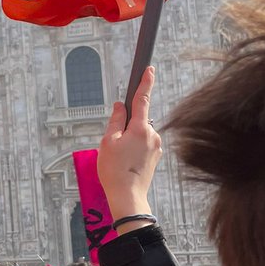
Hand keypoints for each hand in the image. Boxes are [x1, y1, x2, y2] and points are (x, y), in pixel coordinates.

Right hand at [97, 66, 162, 226]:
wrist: (128, 196)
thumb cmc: (114, 170)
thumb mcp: (108, 142)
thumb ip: (115, 120)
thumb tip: (119, 106)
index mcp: (140, 128)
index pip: (142, 99)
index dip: (145, 82)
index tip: (149, 69)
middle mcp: (153, 134)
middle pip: (138, 119)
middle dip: (126, 125)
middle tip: (114, 144)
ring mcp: (156, 146)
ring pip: (140, 133)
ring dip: (129, 139)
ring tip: (119, 158)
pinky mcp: (156, 156)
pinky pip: (144, 144)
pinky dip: (134, 148)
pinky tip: (126, 162)